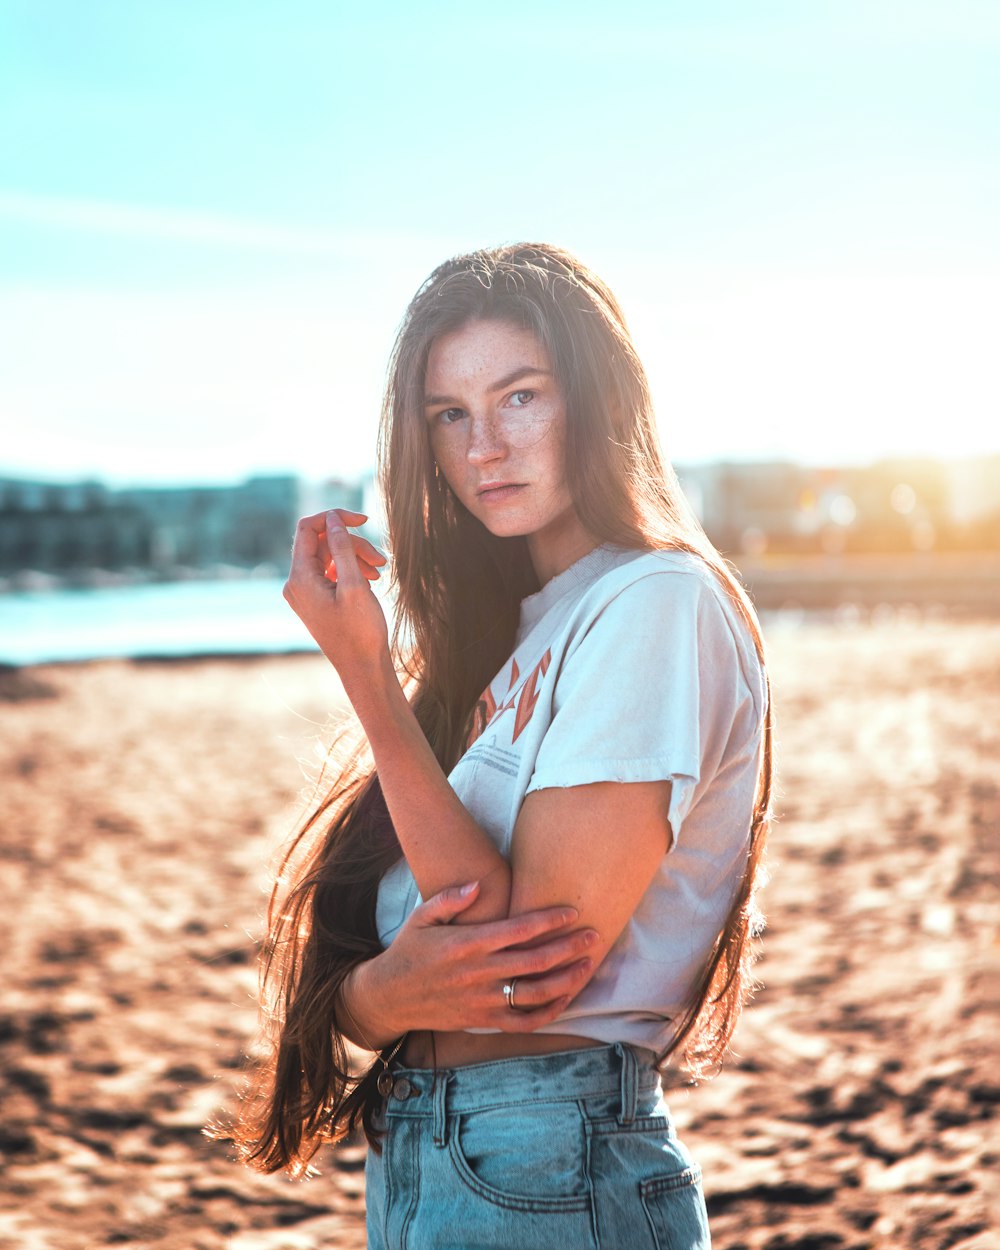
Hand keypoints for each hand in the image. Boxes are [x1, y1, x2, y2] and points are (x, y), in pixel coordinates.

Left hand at [283, 508, 389, 679]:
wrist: (363, 669)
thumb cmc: (360, 632)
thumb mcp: (354, 585)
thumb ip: (343, 548)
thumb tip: (334, 519)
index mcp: (300, 578)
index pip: (308, 528)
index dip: (335, 517)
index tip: (363, 519)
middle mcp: (297, 583)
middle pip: (322, 543)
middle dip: (353, 544)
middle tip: (381, 560)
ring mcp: (306, 592)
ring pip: (330, 556)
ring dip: (356, 557)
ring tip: (380, 571)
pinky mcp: (318, 599)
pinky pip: (332, 572)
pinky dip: (352, 570)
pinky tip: (371, 580)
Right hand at [363, 881, 598, 1035]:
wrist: (390, 996)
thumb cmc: (409, 951)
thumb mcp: (422, 917)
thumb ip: (451, 899)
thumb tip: (478, 884)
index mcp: (468, 944)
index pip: (518, 930)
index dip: (549, 920)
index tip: (572, 911)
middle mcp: (479, 973)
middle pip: (536, 961)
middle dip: (569, 947)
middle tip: (594, 935)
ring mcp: (483, 1000)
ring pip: (535, 993)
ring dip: (567, 979)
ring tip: (588, 964)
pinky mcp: (483, 1020)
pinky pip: (523, 1022)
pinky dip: (548, 1013)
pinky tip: (565, 998)